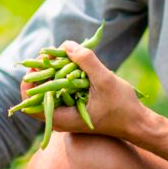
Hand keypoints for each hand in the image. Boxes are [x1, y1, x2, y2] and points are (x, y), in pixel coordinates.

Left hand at [19, 41, 144, 138]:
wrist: (137, 124)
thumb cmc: (122, 107)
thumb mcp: (105, 81)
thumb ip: (86, 61)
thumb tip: (66, 44)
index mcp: (62, 119)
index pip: (30, 104)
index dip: (30, 81)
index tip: (41, 61)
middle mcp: (60, 119)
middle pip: (37, 96)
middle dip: (42, 73)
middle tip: (50, 54)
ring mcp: (67, 115)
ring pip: (49, 92)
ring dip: (52, 73)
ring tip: (61, 56)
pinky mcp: (75, 109)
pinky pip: (61, 92)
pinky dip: (62, 78)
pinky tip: (72, 64)